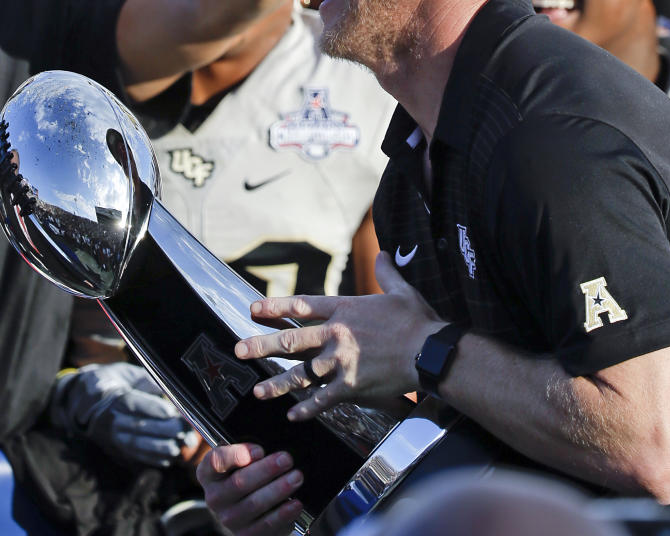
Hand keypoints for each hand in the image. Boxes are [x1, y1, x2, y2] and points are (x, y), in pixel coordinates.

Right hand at [49, 362, 197, 466]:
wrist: (84, 400)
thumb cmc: (114, 381)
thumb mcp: (128, 373)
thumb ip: (148, 381)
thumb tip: (170, 387)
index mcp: (114, 398)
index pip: (133, 404)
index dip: (153, 409)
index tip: (172, 411)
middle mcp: (111, 420)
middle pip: (138, 427)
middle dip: (166, 430)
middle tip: (186, 429)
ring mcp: (112, 437)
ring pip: (137, 445)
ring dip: (162, 447)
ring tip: (183, 444)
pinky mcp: (116, 448)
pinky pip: (135, 456)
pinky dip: (153, 458)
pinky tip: (171, 456)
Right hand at [196, 443, 303, 535]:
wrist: (245, 509)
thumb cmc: (245, 473)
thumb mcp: (241, 457)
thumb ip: (248, 450)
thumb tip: (268, 445)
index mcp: (209, 473)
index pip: (216, 461)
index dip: (237, 455)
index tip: (260, 450)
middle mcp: (214, 497)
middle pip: (239, 482)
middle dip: (267, 470)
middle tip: (287, 460)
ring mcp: (229, 518)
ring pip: (254, 504)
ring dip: (278, 490)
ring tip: (296, 477)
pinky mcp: (245, 534)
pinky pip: (265, 525)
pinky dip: (283, 513)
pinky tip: (295, 503)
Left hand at [234, 253, 443, 420]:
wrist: (431, 352)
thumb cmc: (417, 321)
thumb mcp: (401, 291)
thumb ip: (386, 273)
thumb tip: (382, 253)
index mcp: (345, 310)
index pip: (302, 306)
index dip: (275, 307)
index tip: (253, 309)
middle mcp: (337, 335)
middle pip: (292, 341)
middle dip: (262, 346)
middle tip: (239, 350)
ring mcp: (341, 363)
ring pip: (301, 374)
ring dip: (277, 383)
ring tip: (258, 391)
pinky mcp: (351, 387)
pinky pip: (323, 400)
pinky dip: (308, 409)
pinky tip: (293, 415)